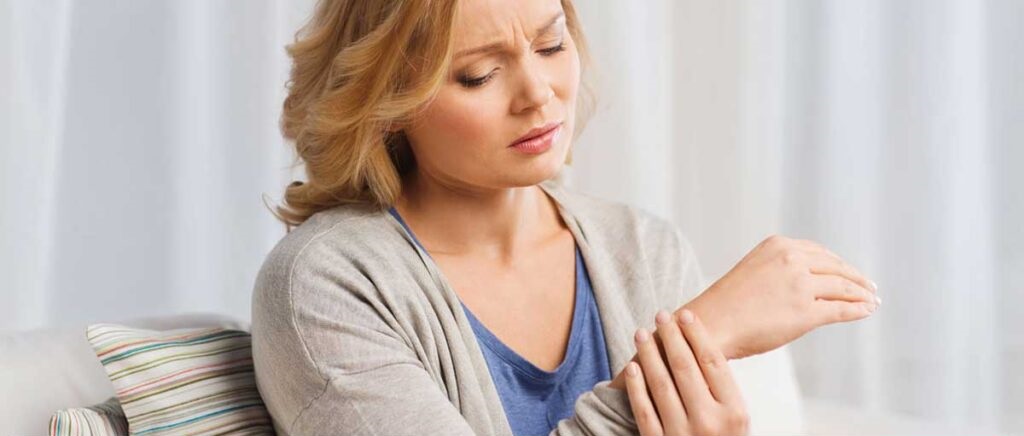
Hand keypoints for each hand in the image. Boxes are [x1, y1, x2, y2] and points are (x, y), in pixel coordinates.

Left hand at [624, 309, 748, 435]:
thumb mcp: (735, 420)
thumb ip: (721, 392)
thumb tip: (697, 346)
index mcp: (735, 412)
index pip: (712, 362)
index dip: (696, 334)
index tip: (685, 314)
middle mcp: (710, 422)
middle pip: (685, 367)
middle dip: (670, 336)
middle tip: (660, 315)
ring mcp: (682, 434)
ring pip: (660, 384)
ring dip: (648, 354)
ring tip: (641, 333)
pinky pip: (643, 409)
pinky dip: (636, 386)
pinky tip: (632, 367)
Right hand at [684, 234, 879, 359]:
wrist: (711, 323)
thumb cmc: (728, 304)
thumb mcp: (756, 270)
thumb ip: (782, 269)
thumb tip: (812, 283)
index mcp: (778, 245)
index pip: (820, 253)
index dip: (839, 264)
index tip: (851, 273)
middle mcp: (791, 259)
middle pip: (836, 267)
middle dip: (856, 279)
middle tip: (870, 288)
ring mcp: (800, 285)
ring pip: (843, 287)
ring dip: (862, 295)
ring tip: (872, 301)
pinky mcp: (806, 312)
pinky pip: (841, 309)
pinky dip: (858, 310)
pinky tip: (866, 311)